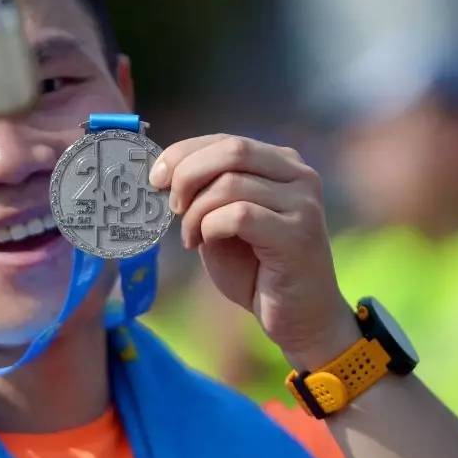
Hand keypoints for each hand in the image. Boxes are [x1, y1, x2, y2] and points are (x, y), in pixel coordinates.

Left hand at [149, 134, 359, 370]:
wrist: (299, 317)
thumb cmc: (257, 271)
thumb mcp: (223, 222)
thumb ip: (206, 193)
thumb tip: (164, 172)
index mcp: (281, 164)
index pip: (225, 140)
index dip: (183, 153)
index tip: (155, 178)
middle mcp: (298, 175)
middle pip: (231, 150)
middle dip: (187, 175)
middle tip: (171, 206)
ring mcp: (302, 203)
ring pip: (230, 184)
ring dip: (196, 212)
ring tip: (191, 238)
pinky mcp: (298, 233)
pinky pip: (239, 215)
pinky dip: (211, 227)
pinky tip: (206, 244)